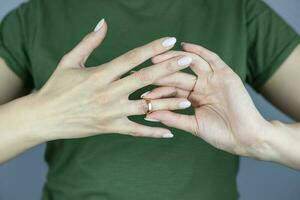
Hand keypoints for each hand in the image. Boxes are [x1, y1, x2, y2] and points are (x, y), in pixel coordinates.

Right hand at [33, 20, 192, 140]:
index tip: (170, 40)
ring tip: (188, 99)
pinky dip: (153, 132)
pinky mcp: (110, 128)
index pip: (131, 58)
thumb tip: (103, 23)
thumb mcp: (70, 60)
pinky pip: (136, 131)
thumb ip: (89, 42)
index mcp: (100, 74)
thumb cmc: (57, 86)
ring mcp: (111, 112)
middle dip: (168, 68)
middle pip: (144, 78)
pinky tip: (170, 132)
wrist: (44, 117)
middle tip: (188, 61)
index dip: (152, 48)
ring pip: (145, 107)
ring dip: (168, 103)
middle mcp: (108, 93)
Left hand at [142, 42, 271, 157]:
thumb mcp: (193, 125)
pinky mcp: (225, 74)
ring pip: (191, 64)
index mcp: (194, 98)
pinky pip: (211, 59)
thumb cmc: (222, 134)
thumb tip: (149, 114)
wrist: (246, 138)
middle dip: (161, 72)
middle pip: (178, 76)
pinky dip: (199, 51)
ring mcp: (213, 79)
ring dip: (174, 59)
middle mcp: (202, 86)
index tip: (139, 89)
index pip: (172, 90)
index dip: (156, 89)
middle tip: (142, 69)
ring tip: (157, 58)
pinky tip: (184, 47)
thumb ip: (173, 118)